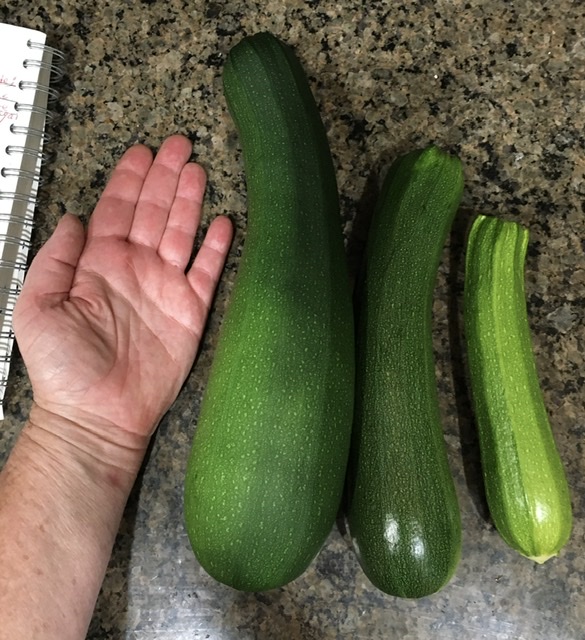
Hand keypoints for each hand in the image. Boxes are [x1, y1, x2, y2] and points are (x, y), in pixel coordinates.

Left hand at [13, 135, 231, 456]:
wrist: (98, 415)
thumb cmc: (64, 366)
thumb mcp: (38, 306)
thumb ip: (56, 259)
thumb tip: (72, 218)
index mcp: (99, 264)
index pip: (117, 210)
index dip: (130, 179)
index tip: (143, 151)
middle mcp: (135, 268)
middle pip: (153, 212)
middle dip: (165, 177)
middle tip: (179, 144)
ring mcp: (165, 288)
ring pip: (181, 233)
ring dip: (189, 202)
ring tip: (198, 170)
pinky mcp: (190, 311)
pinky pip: (206, 272)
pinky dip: (215, 248)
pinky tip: (222, 223)